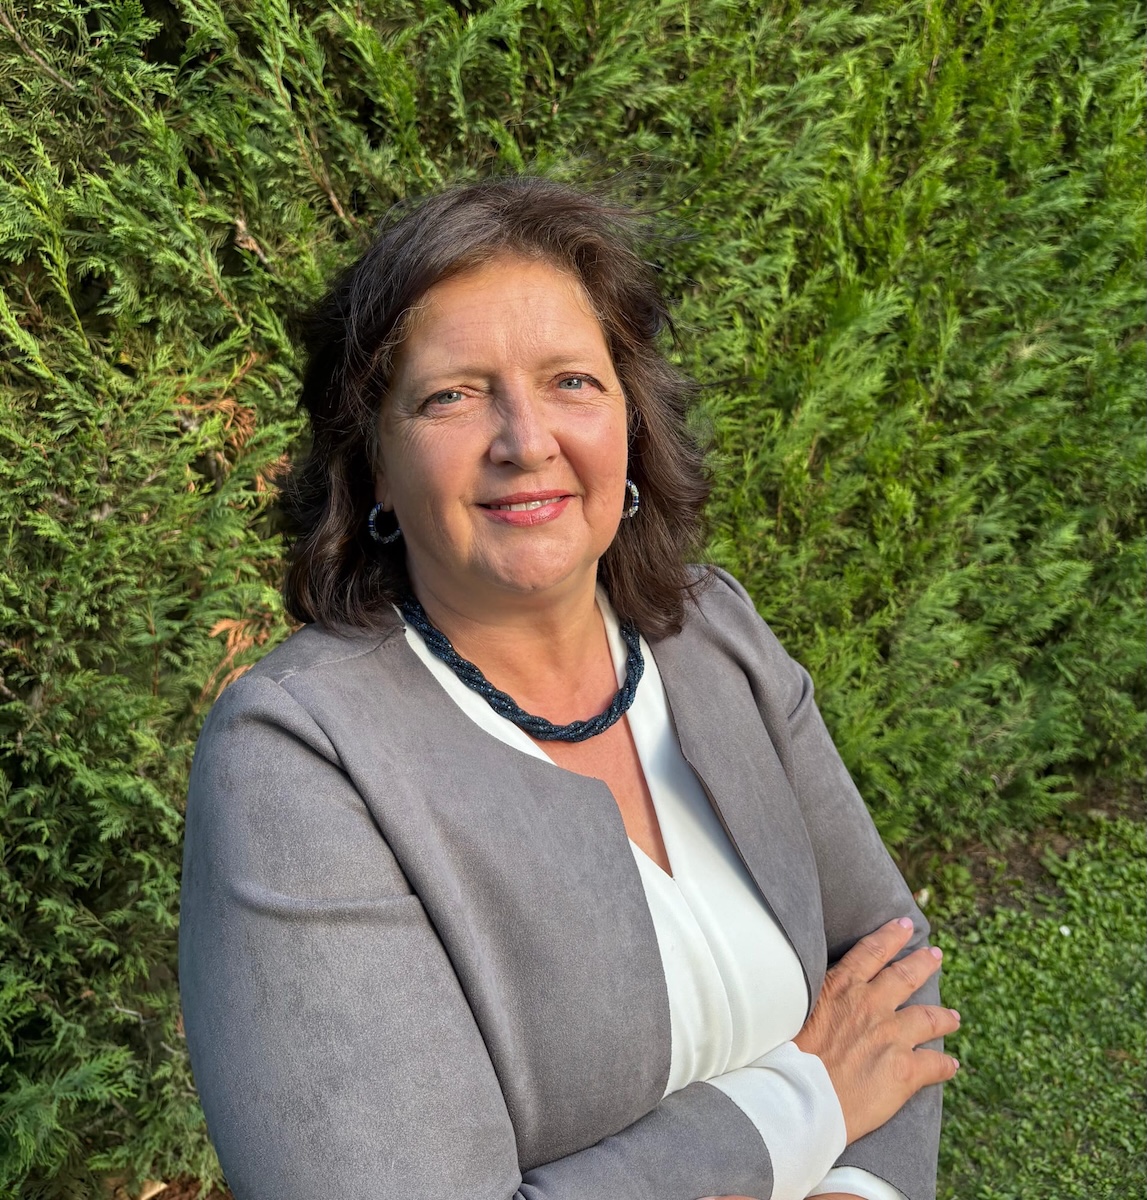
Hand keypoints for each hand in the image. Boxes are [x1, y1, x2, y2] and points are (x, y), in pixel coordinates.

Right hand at [794, 917, 959, 1143]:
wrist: (798, 1094)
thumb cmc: (786, 1053)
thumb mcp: (796, 1008)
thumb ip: (817, 998)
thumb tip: (818, 996)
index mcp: (842, 986)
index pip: (872, 951)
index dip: (891, 936)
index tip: (904, 925)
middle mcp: (871, 1004)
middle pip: (905, 976)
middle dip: (923, 963)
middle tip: (936, 955)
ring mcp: (891, 1035)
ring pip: (929, 1018)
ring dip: (944, 1016)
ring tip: (954, 1017)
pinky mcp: (904, 1070)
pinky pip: (934, 1063)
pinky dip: (946, 1064)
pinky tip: (951, 1065)